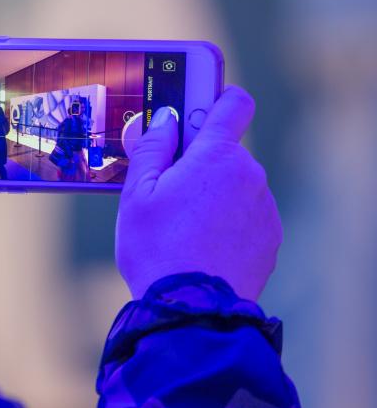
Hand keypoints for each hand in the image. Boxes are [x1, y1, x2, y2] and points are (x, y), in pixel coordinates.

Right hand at [116, 86, 281, 300]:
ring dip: (212, 194)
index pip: (232, 103)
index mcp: (216, 156)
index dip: (215, 96)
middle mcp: (250, 175)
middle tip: (165, 189)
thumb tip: (165, 119)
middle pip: (224, 151)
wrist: (192, 311)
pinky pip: (245, 215)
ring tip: (180, 227)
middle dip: (198, 162)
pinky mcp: (270, 238)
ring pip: (234, 185)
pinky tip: (199, 245)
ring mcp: (264, 208)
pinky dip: (225, 222)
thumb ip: (151, 148)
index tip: (195, 105)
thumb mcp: (137, 194)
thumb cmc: (157, 248)